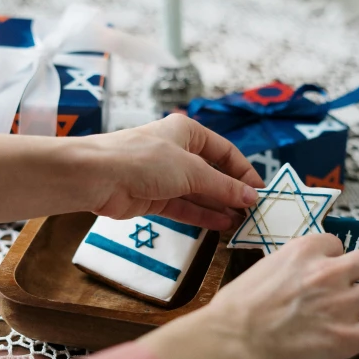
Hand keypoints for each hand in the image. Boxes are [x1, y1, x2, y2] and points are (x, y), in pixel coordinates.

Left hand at [86, 114, 264, 229]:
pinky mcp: (154, 198)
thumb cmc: (144, 160)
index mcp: (187, 132)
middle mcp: (177, 152)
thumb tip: (252, 197)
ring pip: (199, 194)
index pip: (225, 152)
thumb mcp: (191, 171)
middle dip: (232, 193)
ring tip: (242, 223)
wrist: (96, 177)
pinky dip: (202, 216)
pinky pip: (184, 207)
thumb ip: (223, 186)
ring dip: (219, 207)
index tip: (261, 192)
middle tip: (254, 213)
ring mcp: (165, 176)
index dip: (244, 172)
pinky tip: (221, 225)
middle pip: (213, 174)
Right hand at [207, 233, 358, 358]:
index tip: (337, 265)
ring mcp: (340, 305)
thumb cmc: (236, 308)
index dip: (339, 254)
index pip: (337, 242)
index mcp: (304, 251)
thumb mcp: (262, 268)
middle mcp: (328, 272)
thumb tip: (295, 276)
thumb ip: (288, 267)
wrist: (231, 339)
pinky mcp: (346, 338)